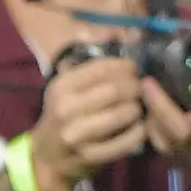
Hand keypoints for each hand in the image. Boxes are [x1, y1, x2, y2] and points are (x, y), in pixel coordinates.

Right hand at [31, 47, 150, 190]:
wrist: (47, 157)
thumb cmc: (62, 114)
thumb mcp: (66, 85)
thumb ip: (88, 59)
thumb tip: (112, 33)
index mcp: (61, 86)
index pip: (102, 68)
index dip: (126, 66)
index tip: (135, 69)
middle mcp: (66, 108)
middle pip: (115, 90)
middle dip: (136, 87)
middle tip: (143, 88)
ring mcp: (77, 134)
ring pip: (122, 114)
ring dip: (138, 108)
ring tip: (140, 106)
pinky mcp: (90, 156)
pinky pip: (125, 141)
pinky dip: (138, 132)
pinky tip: (140, 127)